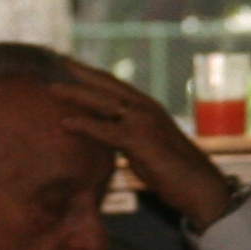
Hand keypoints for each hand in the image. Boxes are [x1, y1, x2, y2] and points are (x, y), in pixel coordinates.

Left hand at [51, 62, 237, 228]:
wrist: (200, 187)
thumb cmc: (172, 172)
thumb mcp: (143, 147)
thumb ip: (123, 136)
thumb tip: (102, 136)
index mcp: (146, 107)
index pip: (113, 84)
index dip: (90, 74)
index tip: (67, 65)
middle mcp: (145, 107)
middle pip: (106, 84)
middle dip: (79, 72)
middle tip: (55, 62)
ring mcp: (144, 121)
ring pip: (103, 102)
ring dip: (75, 93)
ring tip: (50, 88)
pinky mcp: (140, 140)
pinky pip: (106, 130)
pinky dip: (84, 125)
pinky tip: (64, 123)